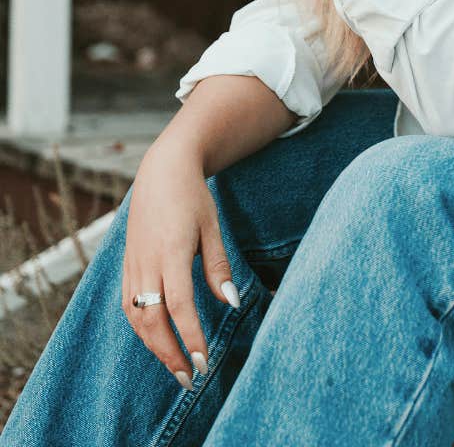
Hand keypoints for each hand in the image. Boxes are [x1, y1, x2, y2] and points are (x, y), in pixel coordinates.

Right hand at [121, 144, 237, 389]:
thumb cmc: (192, 197)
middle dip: (170, 354)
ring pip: (136, 317)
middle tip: (191, 378)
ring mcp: (133, 264)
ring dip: (154, 346)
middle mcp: (147, 262)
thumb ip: (218, 266)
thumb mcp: (212, 227)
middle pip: (152, 320)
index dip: (190, 336)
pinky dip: (141, 328)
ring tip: (176, 366)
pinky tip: (157, 340)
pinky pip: (129, 305)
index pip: (179, 306)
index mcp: (171, 251)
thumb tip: (231, 303)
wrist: (162, 170)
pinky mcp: (127, 264)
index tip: (204, 361)